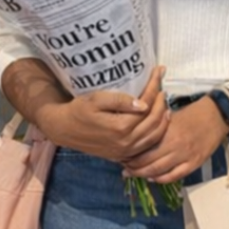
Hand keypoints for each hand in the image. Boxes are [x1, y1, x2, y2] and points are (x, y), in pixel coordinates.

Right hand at [36, 67, 170, 161]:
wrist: (63, 130)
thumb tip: (144, 104)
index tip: (159, 73)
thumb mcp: (96, 100)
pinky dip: (157, 133)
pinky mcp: (123, 155)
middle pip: (154, 121)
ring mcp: (125, 152)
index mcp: (120, 127)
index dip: (154, 88)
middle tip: (163, 87)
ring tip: (164, 104)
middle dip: (161, 102)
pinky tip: (158, 122)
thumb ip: (120, 101)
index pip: (146, 105)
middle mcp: (126, 142)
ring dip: (163, 119)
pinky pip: (147, 146)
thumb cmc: (78, 110)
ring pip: (155, 136)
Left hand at [122, 97, 228, 183]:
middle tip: (125, 168)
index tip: (122, 155)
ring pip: (158, 171)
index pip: (142, 146)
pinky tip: (154, 178)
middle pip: (147, 161)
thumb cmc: (193, 114)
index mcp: (166, 131)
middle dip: (133, 167)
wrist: (217, 115)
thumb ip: (155, 127)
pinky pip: (174, 176)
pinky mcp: (194, 163)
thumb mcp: (171, 116)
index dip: (129, 153)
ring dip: (143, 174)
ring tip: (135, 174)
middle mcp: (174, 145)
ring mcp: (185, 155)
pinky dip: (161, 179)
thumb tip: (138, 136)